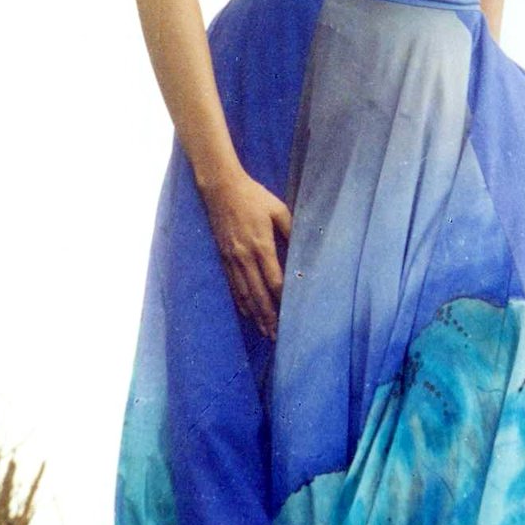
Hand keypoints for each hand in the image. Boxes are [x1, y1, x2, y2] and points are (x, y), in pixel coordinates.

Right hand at [203, 170, 291, 340]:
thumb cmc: (253, 196)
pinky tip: (247, 312)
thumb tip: (303, 247)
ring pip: (244, 294)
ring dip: (255, 314)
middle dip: (268, 316)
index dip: (282, 299)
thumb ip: (290, 229)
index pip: (274, 280)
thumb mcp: (278, 209)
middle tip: (277, 335)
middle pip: (258, 294)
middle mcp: (245, 256)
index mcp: (261, 245)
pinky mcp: (223, 257)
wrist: (221, 188)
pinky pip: (233, 285)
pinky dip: (240, 302)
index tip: (292, 314)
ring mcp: (232, 258)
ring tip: (264, 330)